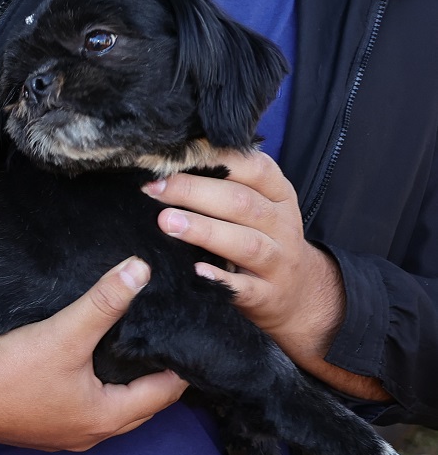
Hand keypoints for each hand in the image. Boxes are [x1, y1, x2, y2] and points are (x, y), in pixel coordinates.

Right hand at [0, 257, 187, 450]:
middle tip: (168, 347)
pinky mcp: (33, 427)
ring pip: (105, 412)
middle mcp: (85, 435)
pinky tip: (81, 371)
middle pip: (136, 408)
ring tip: (130, 356)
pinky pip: (76, 412)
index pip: (162, 395)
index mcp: (103, 417)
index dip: (180, 369)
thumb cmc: (8, 369)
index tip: (193, 344)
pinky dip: (90, 394)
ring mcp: (57, 436)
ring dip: (120, 389)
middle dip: (155, 382)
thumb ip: (104, 302)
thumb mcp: (64, 332)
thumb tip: (140, 269)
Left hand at [142, 150, 342, 363]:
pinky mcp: (267, 295)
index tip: (172, 158)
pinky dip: (221, 279)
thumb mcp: (259, 207)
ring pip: (245, 243)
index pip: (256, 168)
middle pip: (242, 203)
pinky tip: (195, 270)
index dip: (215, 160)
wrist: (299, 294)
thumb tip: (173, 163)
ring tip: (167, 222)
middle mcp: (283, 226)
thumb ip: (228, 185)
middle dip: (195, 192)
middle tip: (155, 188)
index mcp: (279, 196)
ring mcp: (278, 262)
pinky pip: (244, 288)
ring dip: (204, 230)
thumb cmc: (263, 240)